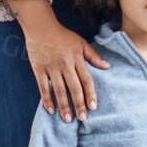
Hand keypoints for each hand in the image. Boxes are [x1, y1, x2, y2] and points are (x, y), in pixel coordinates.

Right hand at [10, 1, 109, 121]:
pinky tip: (51, 110)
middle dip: (79, 104)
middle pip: (74, 87)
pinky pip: (44, 87)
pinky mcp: (39, 70)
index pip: (86, 79)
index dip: (90, 93)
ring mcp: (51, 68)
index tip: (93, 106)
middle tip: (82, 118)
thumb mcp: (81, 42)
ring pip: (59, 90)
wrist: (41, 27)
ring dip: (64, 105)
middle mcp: (65, 64)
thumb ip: (93, 56)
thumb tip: (108, 67)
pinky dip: (47, 99)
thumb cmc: (62, 36)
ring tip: (68, 119)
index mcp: (76, 58)